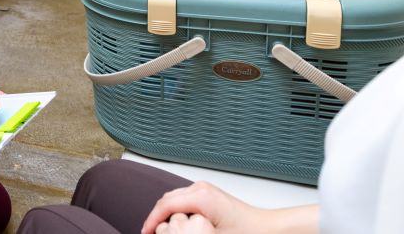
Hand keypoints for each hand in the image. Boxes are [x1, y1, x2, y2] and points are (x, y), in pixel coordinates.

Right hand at [142, 182, 265, 233]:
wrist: (270, 229)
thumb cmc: (250, 233)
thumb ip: (187, 231)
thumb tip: (166, 230)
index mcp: (201, 196)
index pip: (165, 205)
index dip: (152, 220)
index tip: (146, 232)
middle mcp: (201, 188)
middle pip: (167, 199)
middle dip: (156, 217)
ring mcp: (205, 190)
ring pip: (174, 199)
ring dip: (166, 215)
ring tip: (162, 231)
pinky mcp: (208, 195)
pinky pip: (183, 200)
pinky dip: (176, 212)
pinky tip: (176, 226)